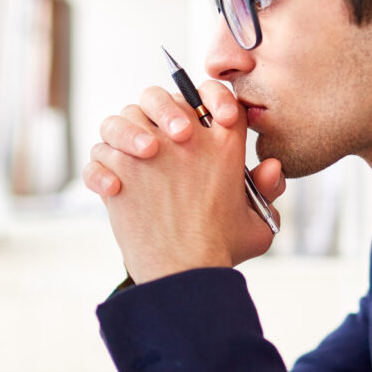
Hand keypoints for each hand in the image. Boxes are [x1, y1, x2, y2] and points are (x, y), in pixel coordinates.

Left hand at [83, 82, 284, 282]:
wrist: (184, 274)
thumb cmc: (221, 251)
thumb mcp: (258, 222)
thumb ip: (267, 192)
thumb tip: (271, 166)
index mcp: (225, 144)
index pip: (216, 96)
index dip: (210, 97)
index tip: (204, 116)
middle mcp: (186, 139)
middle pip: (161, 98)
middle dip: (159, 108)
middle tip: (162, 136)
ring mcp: (149, 151)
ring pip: (124, 118)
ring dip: (123, 133)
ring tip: (133, 156)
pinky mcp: (120, 170)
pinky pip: (100, 154)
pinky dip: (101, 168)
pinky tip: (112, 188)